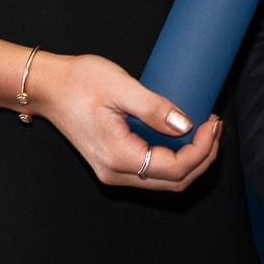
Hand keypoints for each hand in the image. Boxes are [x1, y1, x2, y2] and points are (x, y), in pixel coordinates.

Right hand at [22, 51, 220, 190]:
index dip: (203, 149)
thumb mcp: (121, 87)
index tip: (213, 122)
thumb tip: (186, 125)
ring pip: (165, 180)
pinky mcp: (114, 163)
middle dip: (203, 157)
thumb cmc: (79, 82)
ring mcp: (114, 171)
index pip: (175, 168)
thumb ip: (154, 108)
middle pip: (174, 182)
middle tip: (216, 125)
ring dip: (192, 160)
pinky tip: (185, 136)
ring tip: (207, 129)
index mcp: (118, 157)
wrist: (47, 87)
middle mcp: (116, 173)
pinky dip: (176, 159)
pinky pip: (153, 172)